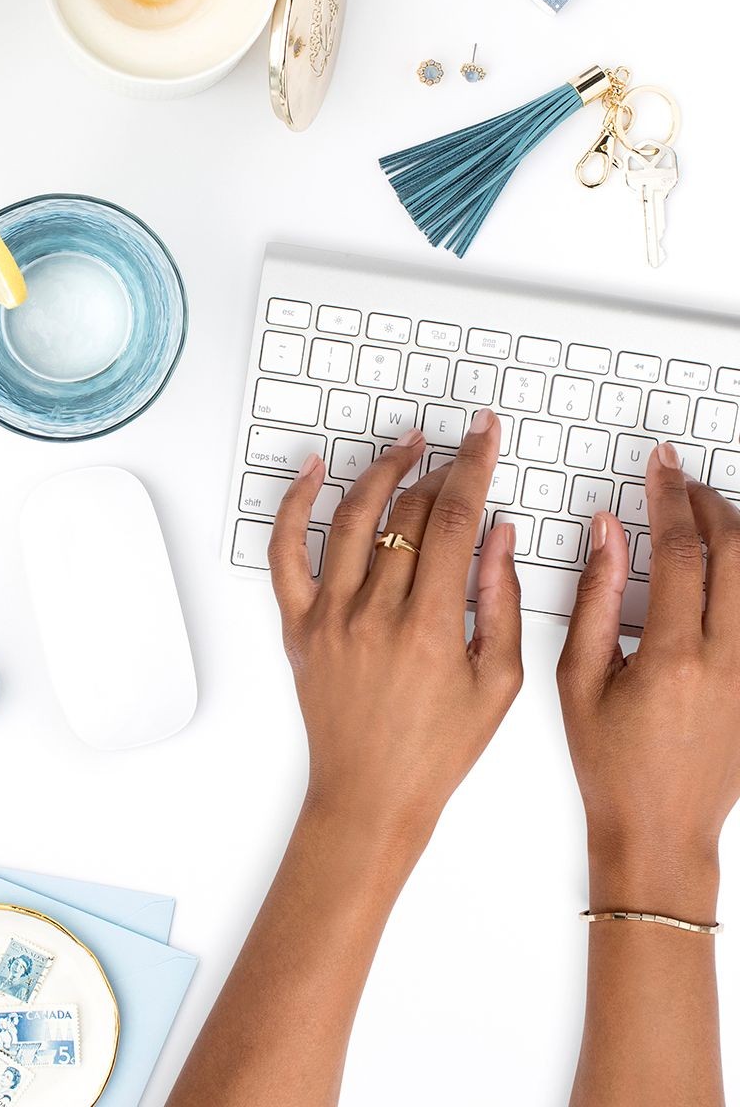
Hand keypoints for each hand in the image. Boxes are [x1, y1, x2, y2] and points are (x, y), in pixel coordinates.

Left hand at [269, 409, 521, 860]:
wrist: (370, 797)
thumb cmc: (439, 750)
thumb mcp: (497, 681)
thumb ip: (501, 600)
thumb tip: (496, 531)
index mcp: (432, 628)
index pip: (454, 520)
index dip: (472, 466)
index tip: (484, 435)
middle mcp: (376, 613)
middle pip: (408, 514)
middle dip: (438, 472)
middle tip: (456, 455)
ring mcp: (330, 615)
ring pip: (352, 518)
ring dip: (381, 472)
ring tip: (405, 447)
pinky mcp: (298, 624)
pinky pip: (285, 551)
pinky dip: (296, 504)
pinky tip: (314, 471)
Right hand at [557, 445, 739, 920]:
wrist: (659, 833)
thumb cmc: (610, 764)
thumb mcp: (578, 678)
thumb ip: (595, 597)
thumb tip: (608, 532)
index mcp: (673, 658)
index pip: (682, 552)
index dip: (671, 498)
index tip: (661, 466)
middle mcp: (727, 664)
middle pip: (737, 554)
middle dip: (711, 505)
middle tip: (684, 484)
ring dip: (737, 538)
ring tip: (706, 517)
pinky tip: (728, 571)